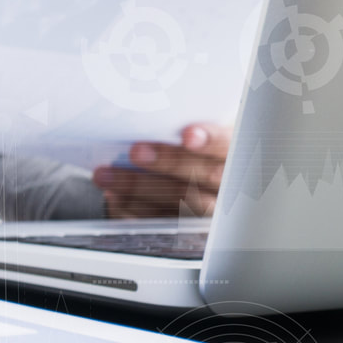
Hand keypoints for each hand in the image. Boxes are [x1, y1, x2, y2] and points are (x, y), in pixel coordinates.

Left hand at [93, 124, 231, 218]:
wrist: (187, 169)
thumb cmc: (189, 143)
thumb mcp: (195, 128)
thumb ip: (180, 122)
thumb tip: (143, 112)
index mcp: (237, 151)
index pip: (231, 146)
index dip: (211, 141)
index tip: (188, 135)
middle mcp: (229, 186)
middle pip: (205, 177)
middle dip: (168, 163)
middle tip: (136, 151)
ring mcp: (208, 212)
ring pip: (180, 204)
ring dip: (138, 188)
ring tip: (105, 174)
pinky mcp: (183, 230)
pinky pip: (159, 222)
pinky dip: (132, 209)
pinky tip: (112, 196)